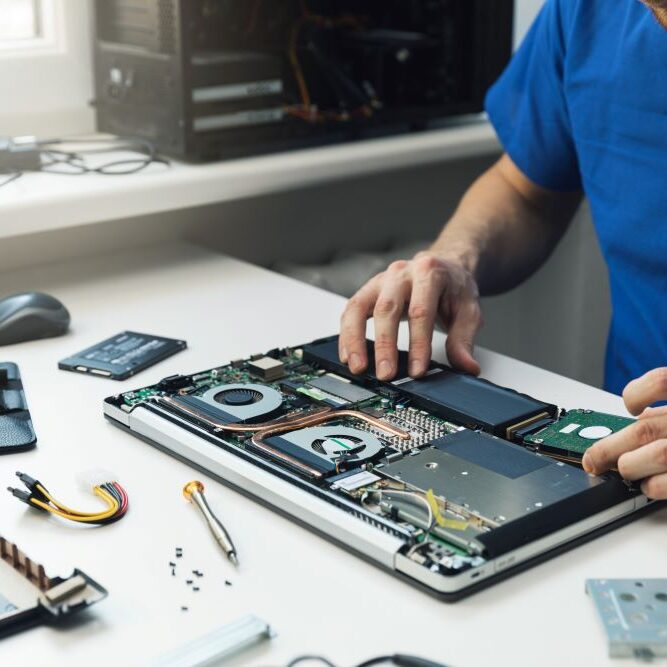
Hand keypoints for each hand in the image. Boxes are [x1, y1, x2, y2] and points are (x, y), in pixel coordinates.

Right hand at [338, 251, 482, 380]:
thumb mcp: (468, 310)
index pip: (420, 311)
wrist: (442, 266)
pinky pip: (350, 311)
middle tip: (386, 374)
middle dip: (384, 345)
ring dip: (355, 340)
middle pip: (387, 309)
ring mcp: (380, 280)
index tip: (417, 370)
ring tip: (358, 367)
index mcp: (429, 272)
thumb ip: (464, 339)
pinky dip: (346, 335)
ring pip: (359, 307)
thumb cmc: (452, 287)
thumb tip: (467, 367)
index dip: (418, 343)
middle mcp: (400, 273)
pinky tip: (348, 355)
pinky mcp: (367, 291)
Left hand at [582, 368, 666, 498]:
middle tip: (592, 459)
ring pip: (655, 455)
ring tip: (623, 469)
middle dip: (609, 447)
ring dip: (629, 465)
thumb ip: (666, 409)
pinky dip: (652, 486)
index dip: (638, 393)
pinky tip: (649, 484)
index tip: (629, 406)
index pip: (661, 381)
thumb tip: (636, 418)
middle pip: (644, 428)